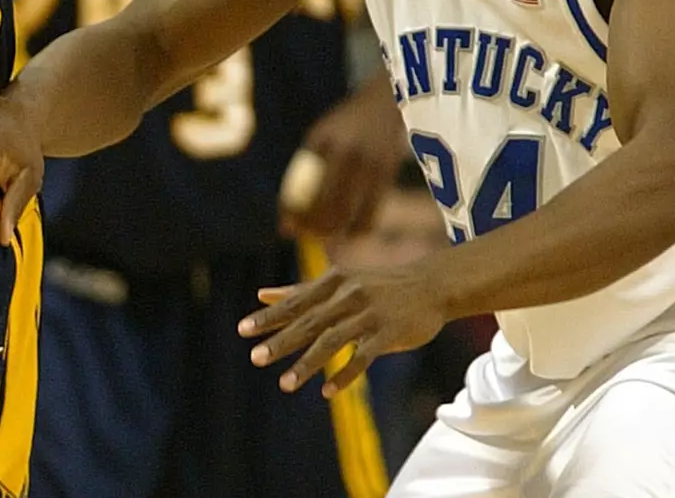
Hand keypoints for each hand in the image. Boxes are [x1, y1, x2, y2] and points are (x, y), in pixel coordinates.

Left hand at [238, 261, 445, 398]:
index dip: (269, 316)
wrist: (431, 285)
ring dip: (307, 364)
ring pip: (332, 341)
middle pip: (309, 322)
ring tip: (284, 384)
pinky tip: (327, 392)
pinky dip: (344, 375)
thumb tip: (261, 295)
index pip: (295, 302)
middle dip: (281, 341)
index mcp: (332, 282)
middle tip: (255, 358)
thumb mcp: (339, 281)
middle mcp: (348, 296)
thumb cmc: (377, 285)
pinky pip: (363, 357)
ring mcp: (369, 314)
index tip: (243, 330)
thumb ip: (300, 291)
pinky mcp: (390, 333)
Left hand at [280, 82, 407, 238]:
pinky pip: (374, 208)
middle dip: (313, 227)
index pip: (299, 183)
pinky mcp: (388, 170)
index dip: (292, 210)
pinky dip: (361, 227)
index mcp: (322, 139)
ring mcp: (369, 160)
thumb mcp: (321, 137)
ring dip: (335, 231)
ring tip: (325, 239)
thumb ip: (304, 169)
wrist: (385, 102)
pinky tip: (351, 235)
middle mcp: (345, 150)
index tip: (286, 229)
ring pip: (349, 209)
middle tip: (306, 238)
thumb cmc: (345, 125)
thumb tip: (289, 213)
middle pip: (324, 201)